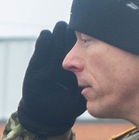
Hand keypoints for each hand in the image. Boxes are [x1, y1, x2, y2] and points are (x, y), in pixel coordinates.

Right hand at [16, 21, 85, 137]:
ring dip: (56, 35)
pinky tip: (45, 35)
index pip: (79, 50)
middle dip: (68, 34)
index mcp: (74, 67)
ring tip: (60, 26)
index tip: (88, 31)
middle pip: (65, 44)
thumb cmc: (66, 107)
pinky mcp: (35, 66)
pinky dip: (42, 44)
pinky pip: (39, 54)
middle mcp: (60, 61)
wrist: (44, 115)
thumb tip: (103, 80)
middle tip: (73, 25)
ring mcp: (47, 63)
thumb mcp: (80, 98)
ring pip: (53, 45)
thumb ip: (90, 88)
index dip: (82, 41)